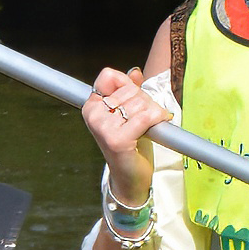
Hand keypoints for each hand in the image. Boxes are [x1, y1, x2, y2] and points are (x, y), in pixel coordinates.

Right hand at [81, 65, 169, 201]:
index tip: (132, 101)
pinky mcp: (117, 140)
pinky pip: (144, 117)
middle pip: (130, 89)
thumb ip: (130, 90)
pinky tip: (155, 129)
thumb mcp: (129, 113)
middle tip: (144, 120)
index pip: (109, 76)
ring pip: (140, 102)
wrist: (130, 177)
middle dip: (145, 101)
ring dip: (153, 113)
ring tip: (148, 127)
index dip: (128, 85)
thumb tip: (135, 72)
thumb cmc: (130, 145)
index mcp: (91, 106)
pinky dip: (156, 120)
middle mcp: (93, 115)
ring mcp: (103, 128)